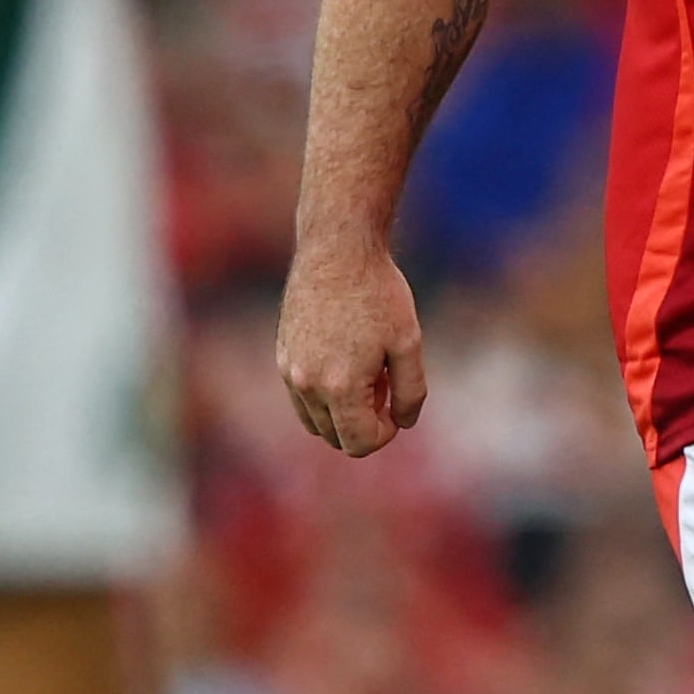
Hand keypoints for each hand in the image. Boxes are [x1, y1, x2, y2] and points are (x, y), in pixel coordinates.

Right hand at [277, 239, 428, 454]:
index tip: (396, 404)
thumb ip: (411, 391)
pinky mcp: (282, 354)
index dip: (385, 433)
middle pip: (335, 438)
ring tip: (365, 371)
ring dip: (342, 411)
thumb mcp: (409, 342)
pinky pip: (301, 397)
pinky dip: (323, 394)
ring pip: (315, 421)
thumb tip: (403, 423)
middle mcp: (307, 384)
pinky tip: (345, 358)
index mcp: (340, 386)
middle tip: (384, 383)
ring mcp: (289, 370)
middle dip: (364, 422)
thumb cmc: (378, 293)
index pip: (359, 443)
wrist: (337, 249)